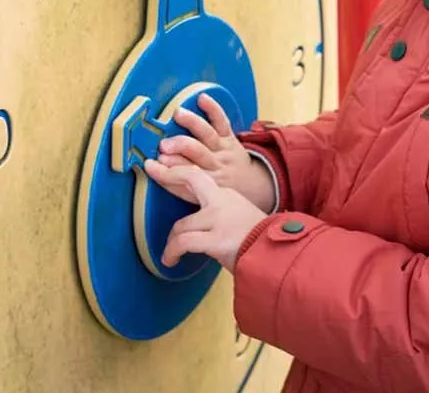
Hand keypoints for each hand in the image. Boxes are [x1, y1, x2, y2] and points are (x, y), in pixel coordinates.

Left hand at [143, 160, 266, 273]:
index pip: (199, 177)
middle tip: (151, 169)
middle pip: (192, 177)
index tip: (163, 169)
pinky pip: (183, 243)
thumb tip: (197, 224)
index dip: (179, 172)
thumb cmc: (259, 242)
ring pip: (181, 225)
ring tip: (171, 253)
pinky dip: (172, 252)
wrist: (277, 255)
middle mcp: (223, 200)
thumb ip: (220, 214)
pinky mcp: (216, 239)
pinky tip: (171, 260)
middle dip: (169, 173)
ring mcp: (219, 218)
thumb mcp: (240, 218)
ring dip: (172, 241)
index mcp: (228, 195)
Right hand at [157, 93, 275, 211]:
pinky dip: (213, 108)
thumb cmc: (216, 188)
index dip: (166, 170)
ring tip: (178, 114)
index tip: (151, 164)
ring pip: (208, 134)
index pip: (182, 176)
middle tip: (164, 144)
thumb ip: (179, 184)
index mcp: (205, 182)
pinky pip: (222, 121)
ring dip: (193, 123)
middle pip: (196, 154)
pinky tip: (202, 98)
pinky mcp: (229, 137)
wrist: (249, 184)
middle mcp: (215, 165)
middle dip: (179, 147)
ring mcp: (222, 149)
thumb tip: (154, 168)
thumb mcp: (200, 195)